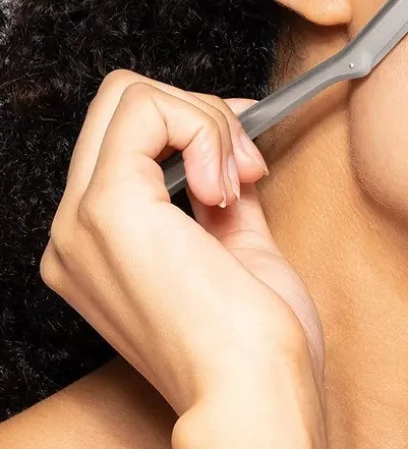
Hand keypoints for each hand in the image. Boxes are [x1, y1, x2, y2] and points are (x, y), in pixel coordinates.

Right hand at [39, 69, 325, 443]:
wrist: (253, 394)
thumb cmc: (252, 342)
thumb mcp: (235, 246)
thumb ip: (220, 193)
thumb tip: (229, 148)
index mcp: (98, 243)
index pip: (125, 135)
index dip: (192, 122)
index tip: (243, 147)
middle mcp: (73, 230)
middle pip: (121, 102)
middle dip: (198, 113)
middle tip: (244, 164)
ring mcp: (82, 219)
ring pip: (132, 96)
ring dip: (207, 121)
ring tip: (242, 178)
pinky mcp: (109, 209)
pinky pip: (147, 111)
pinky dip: (202, 128)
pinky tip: (227, 185)